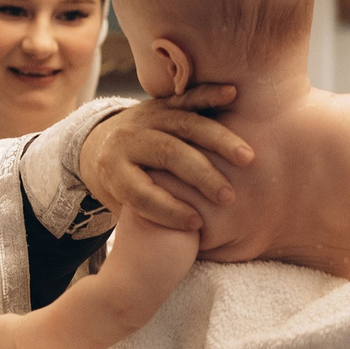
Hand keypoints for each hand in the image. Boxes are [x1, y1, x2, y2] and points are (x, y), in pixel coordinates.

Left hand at [79, 89, 253, 233]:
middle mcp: (127, 140)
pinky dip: (210, 95)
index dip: (167, 210)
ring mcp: (146, 118)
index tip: (195, 225)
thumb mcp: (122, 208)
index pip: (141, 192)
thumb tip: (169, 254)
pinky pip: (188, 98)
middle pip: (168, 154)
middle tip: (229, 197)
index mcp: (112, 170)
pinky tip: (232, 95)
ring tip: (246, 159)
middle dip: (201, 176)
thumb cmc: (124, 191)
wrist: (103, 147)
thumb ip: (144, 222)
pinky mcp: (162, 104)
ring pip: (184, 125)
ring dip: (219, 140)